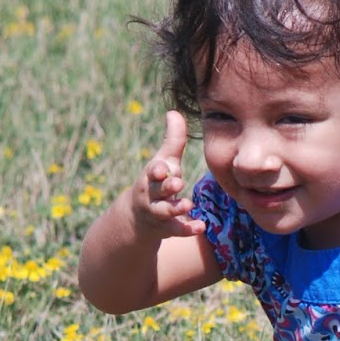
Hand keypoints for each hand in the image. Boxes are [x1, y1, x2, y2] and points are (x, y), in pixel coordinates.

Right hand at [131, 110, 205, 238]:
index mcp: (152, 176)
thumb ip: (173, 140)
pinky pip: (177, 229)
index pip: (152, 171)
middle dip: (166, 187)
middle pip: (158, 190)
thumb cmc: (157, 182)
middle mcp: (152, 194)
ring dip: (175, 208)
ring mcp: (158, 212)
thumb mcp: (164, 161)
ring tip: (188, 205)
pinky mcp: (167, 228)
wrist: (138, 218)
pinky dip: (188, 228)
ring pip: (165, 211)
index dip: (157, 170)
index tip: (163, 168)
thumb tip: (174, 111)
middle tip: (177, 183)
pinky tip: (201, 226)